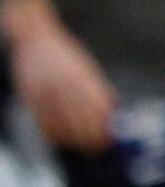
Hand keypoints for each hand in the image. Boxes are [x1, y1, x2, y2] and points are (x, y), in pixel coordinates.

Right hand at [9, 18, 115, 153]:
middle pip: (80, 121)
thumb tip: (111, 113)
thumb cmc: (66, 55)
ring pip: (60, 126)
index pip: (97, 110)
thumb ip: (97, 90)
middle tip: (96, 148)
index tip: (108, 140)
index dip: (103, 129)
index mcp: (83, 78)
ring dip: (72, 140)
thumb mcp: (86, 69)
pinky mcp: (31, 98)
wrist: (36, 39)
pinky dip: (54, 135)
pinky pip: (43, 123)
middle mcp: (64, 86)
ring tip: (81, 146)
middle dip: (90, 138)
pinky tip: (61, 139)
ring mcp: (46, 93)